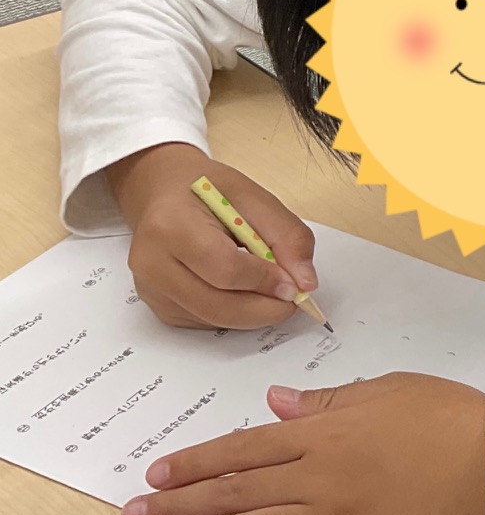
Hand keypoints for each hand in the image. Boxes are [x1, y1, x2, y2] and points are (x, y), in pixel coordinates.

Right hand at [106, 144, 316, 329]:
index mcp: (171, 225)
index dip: (265, 281)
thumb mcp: (255, 197)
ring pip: (212, 319)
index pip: (224, 269)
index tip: (294, 284)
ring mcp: (150, 288)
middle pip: (217, 305)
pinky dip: (234, 314)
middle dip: (264, 309)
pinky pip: (204, 322)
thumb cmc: (208, 192)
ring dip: (252, 313)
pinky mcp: (158, 306)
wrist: (164, 194)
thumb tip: (305, 282)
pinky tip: (242, 290)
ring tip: (270, 290)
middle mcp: (152, 262)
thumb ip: (288, 236)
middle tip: (293, 301)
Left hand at [122, 375, 484, 514]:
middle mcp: (319, 476)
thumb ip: (327, 398)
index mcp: (325, 431)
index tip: (157, 473)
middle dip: (175, 505)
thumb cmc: (452, 415)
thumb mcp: (389, 388)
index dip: (196, 460)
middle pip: (232, 491)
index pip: (243, 447)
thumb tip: (273, 402)